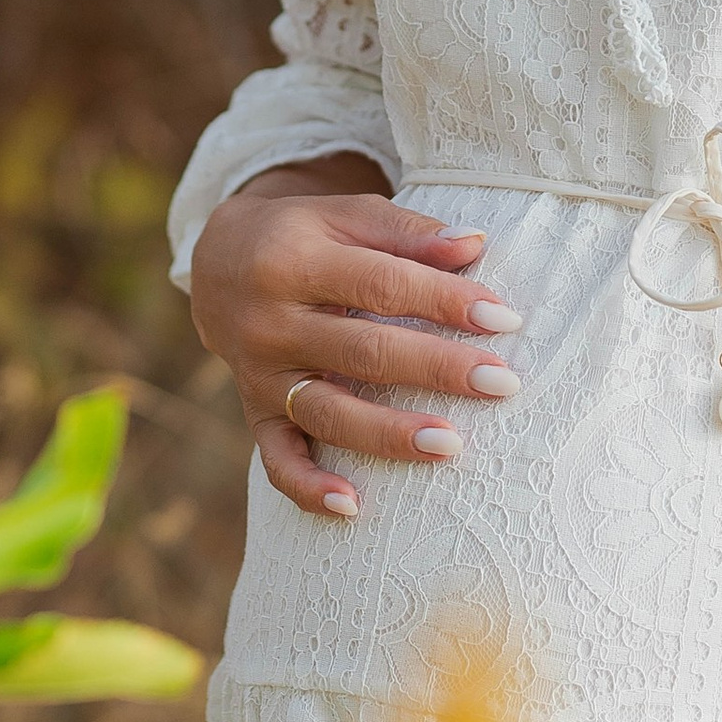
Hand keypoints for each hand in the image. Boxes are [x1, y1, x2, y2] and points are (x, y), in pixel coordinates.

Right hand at [187, 159, 525, 519]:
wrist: (218, 263)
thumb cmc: (303, 235)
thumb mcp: (346, 215)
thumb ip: (407, 232)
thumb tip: (475, 246)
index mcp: (294, 260)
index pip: (381, 283)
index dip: (444, 300)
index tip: (503, 318)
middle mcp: (272, 322)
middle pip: (362, 350)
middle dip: (436, 368)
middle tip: (502, 383)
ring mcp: (260, 375)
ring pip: (327, 411)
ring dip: (388, 434)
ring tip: (451, 445)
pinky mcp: (254, 414)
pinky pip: (276, 459)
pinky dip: (308, 487)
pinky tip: (352, 506)